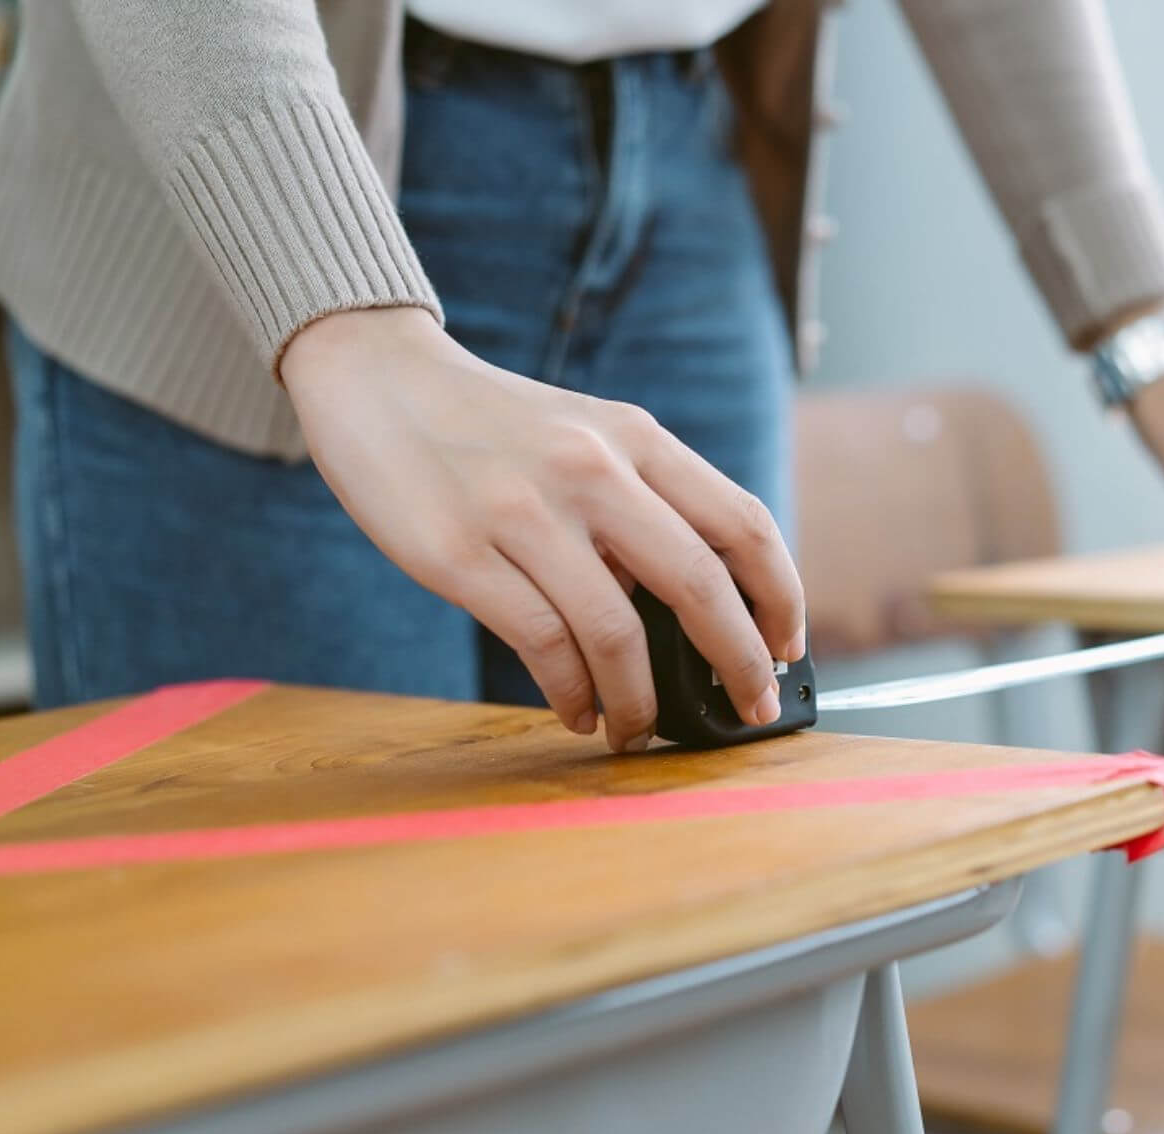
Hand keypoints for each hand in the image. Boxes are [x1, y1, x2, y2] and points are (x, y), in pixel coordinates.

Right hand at [281, 307, 805, 751]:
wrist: (375, 374)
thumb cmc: (492, 424)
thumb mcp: (585, 435)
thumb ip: (641, 505)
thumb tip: (693, 612)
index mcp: (634, 437)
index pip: (742, 523)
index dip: (781, 595)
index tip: (789, 647)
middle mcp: (591, 469)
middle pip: (698, 583)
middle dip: (739, 661)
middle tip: (749, 708)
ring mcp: (523, 511)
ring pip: (617, 632)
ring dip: (640, 702)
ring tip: (639, 730)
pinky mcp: (459, 554)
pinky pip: (542, 645)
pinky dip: (571, 694)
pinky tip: (576, 711)